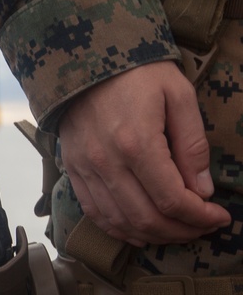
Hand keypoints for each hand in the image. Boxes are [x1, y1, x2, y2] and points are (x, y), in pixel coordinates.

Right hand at [57, 61, 229, 246]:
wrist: (83, 59)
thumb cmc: (137, 72)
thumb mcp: (178, 96)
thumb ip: (192, 145)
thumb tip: (202, 190)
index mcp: (137, 143)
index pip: (173, 199)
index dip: (200, 217)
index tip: (219, 218)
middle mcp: (108, 163)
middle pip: (147, 218)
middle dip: (181, 231)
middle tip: (202, 229)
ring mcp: (86, 169)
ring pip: (120, 222)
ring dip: (152, 235)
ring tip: (176, 232)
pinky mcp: (73, 171)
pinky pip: (94, 213)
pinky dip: (119, 230)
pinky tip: (140, 232)